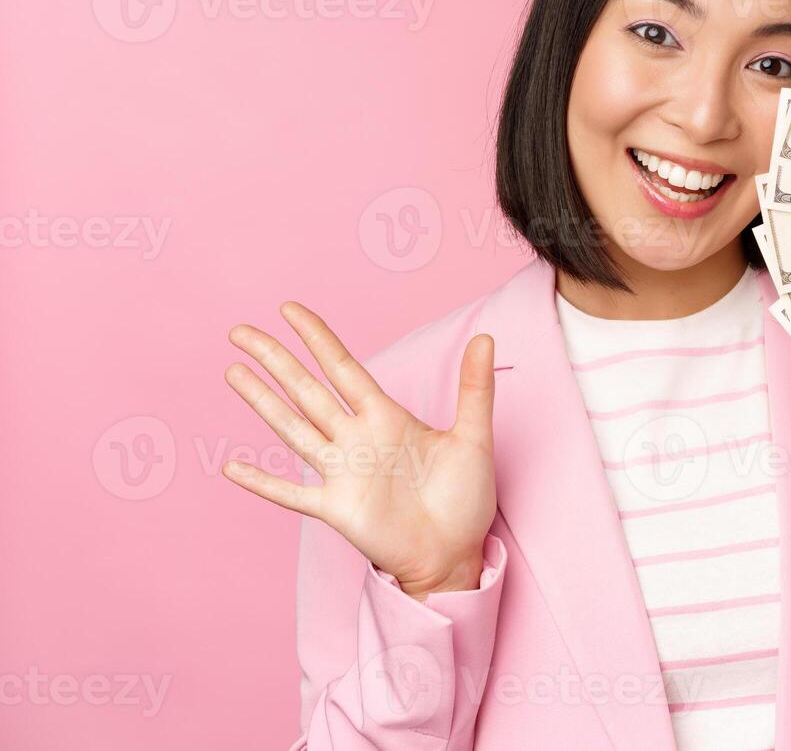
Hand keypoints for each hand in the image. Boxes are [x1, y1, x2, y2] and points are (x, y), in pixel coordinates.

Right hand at [222, 302, 498, 600]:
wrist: (456, 553)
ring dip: (263, 402)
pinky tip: (231, 467)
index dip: (317, 338)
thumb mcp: (473, 438)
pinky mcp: (336, 509)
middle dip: (275, 359)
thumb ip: (475, 388)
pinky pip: (291, 493)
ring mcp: (342, 473)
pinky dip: (263, 482)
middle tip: (240, 331)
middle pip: (307, 389)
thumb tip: (485, 337)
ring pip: (293, 428)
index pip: (343, 367)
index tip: (289, 310)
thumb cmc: (464, 498)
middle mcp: (356, 439)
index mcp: (386, 417)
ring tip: (232, 372)